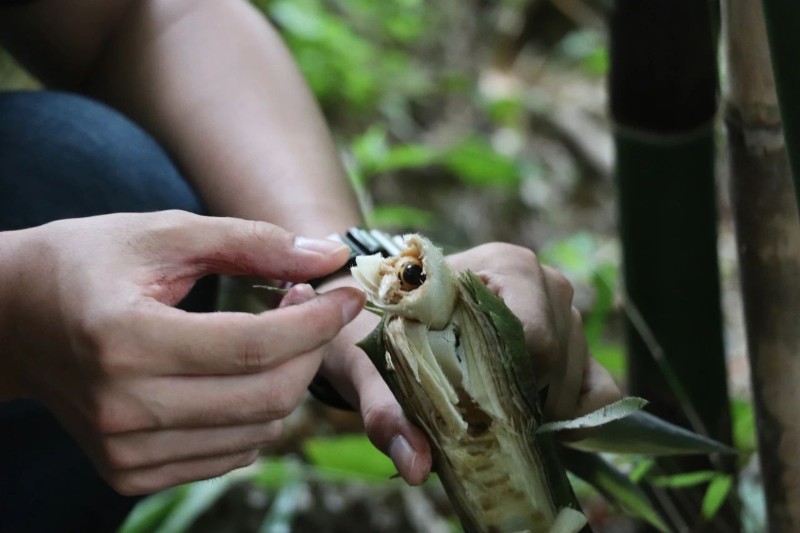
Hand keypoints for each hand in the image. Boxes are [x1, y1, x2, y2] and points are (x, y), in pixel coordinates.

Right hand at [0, 210, 364, 494]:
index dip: (316, 322)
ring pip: (257, 431)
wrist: (15, 320)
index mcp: (124, 338)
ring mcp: (124, 451)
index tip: (346, 293)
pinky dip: (256, 414)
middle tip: (312, 307)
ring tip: (278, 333)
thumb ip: (251, 242)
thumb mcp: (165, 234)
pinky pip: (230, 454)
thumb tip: (331, 255)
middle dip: (310, 352)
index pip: (253, 347)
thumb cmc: (89, 264)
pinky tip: (245, 373)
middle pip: (264, 397)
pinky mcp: (130, 472)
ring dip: (289, 381)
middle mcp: (122, 408)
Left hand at [312, 242, 621, 485]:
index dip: (512, 386)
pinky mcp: (572, 340)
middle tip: (481, 425)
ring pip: (579, 377)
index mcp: (500, 265)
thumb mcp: (367, 360)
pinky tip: (549, 434)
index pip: (534, 335)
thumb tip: (416, 467)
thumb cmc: (376, 325)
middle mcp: (543, 281)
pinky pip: (599, 383)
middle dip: (524, 405)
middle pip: (561, 359)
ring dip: (543, 413)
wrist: (383, 309)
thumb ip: (385, 407)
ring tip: (497, 421)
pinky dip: (580, 415)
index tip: (476, 412)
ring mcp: (563, 310)